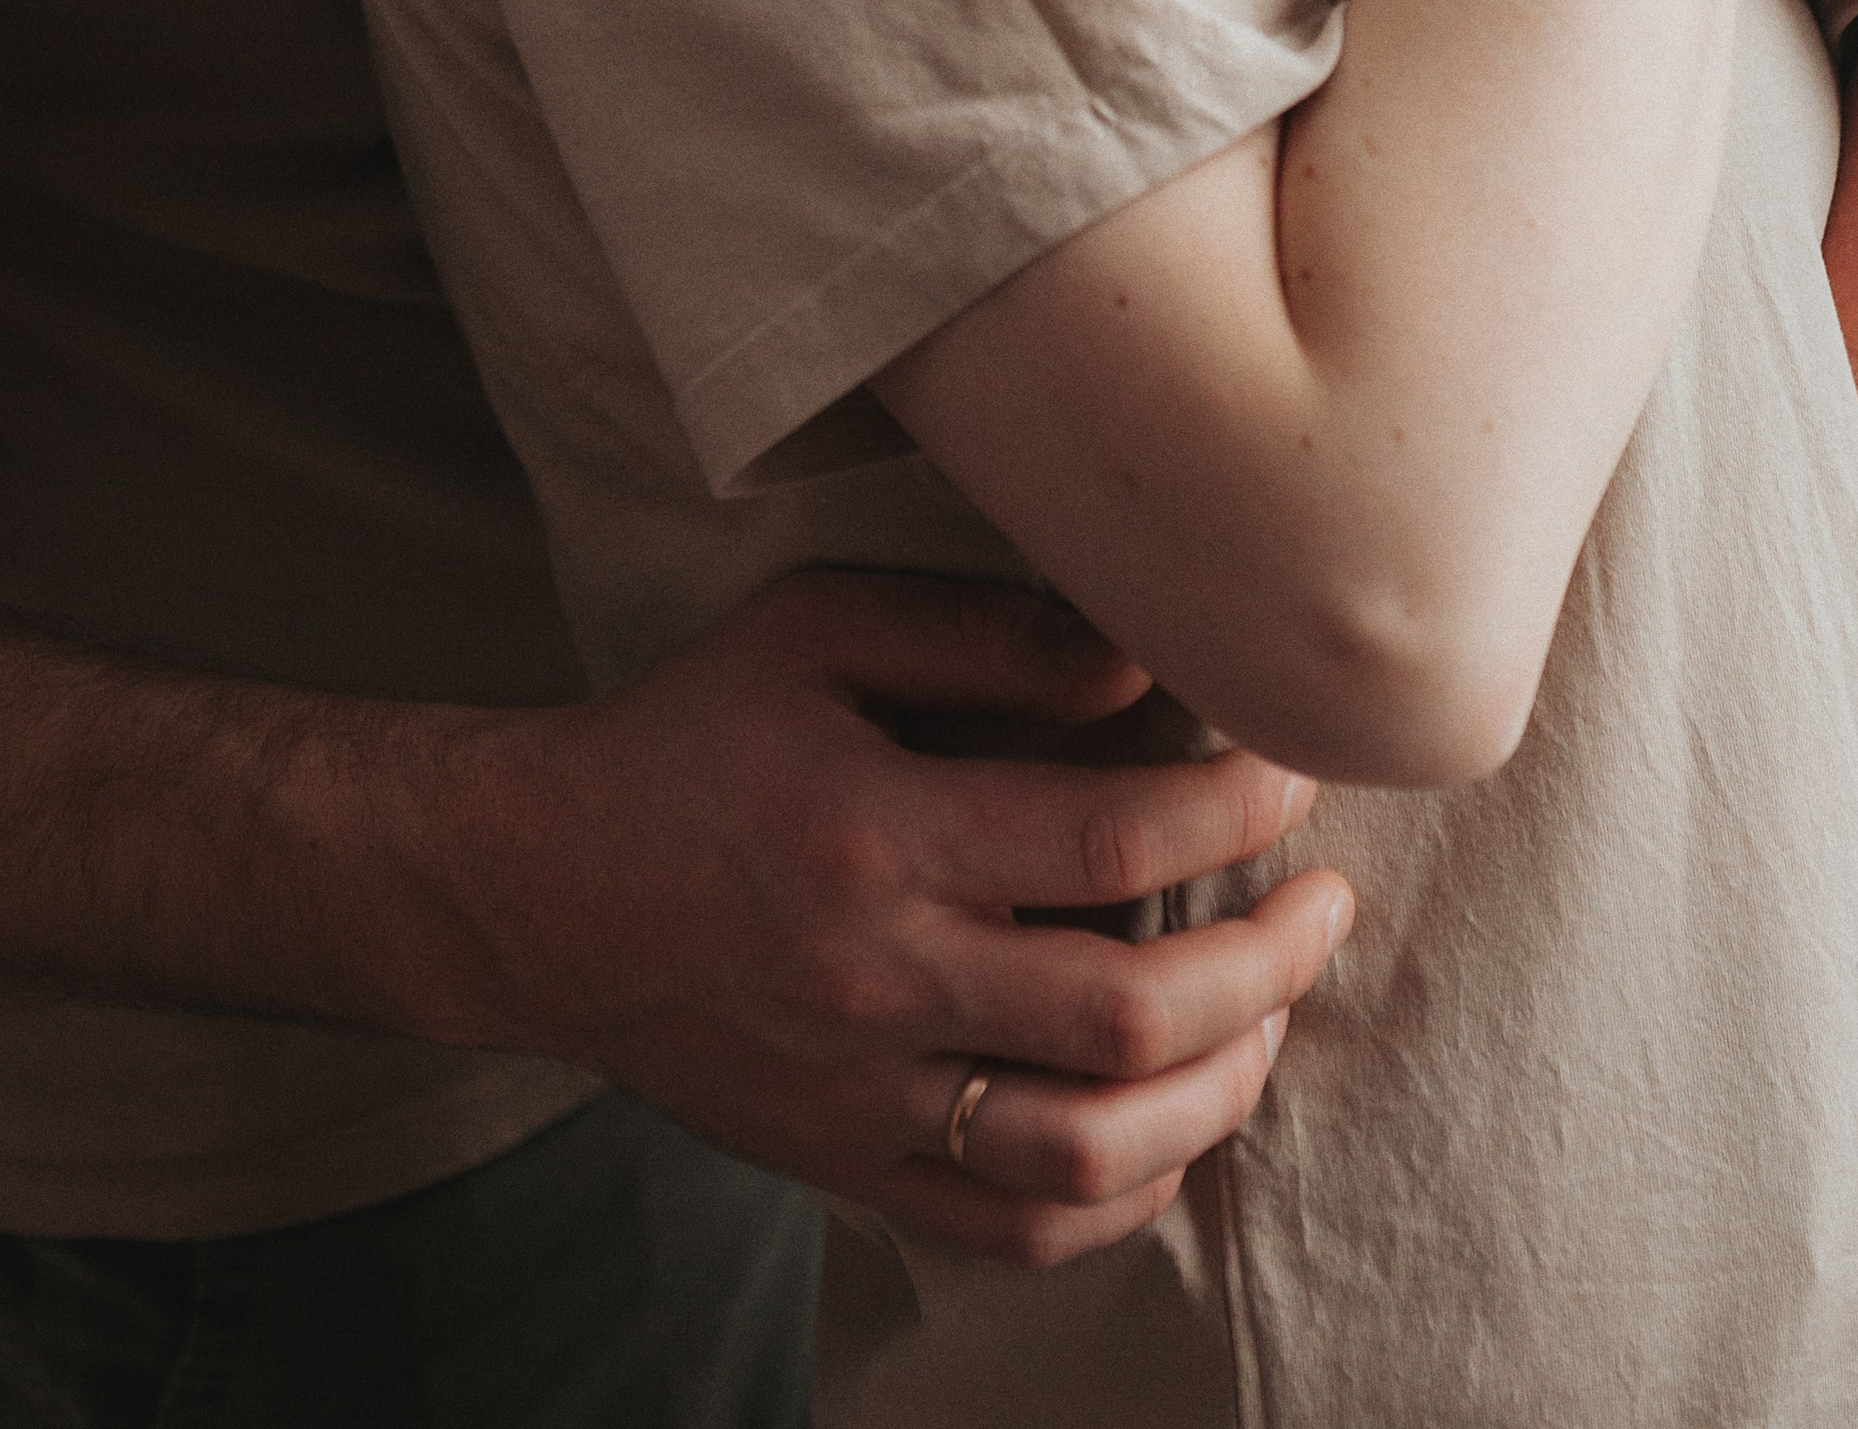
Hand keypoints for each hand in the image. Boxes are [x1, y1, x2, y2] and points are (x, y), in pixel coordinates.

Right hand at [429, 569, 1351, 1267]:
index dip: (1234, 804)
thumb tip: (1140, 660)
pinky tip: (1177, 1124)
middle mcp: (881, 980)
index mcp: (880, 833)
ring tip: (1271, 1018)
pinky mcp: (848, 1166)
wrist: (534, 891)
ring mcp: (865, 1095)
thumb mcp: (814, 629)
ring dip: (1218, 1091)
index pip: (1110, 838)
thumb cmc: (688, 736)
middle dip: (1266, 963)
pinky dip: (1123, 1195)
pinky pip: (1014, 1226)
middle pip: (1128, 1015)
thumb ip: (981, 634)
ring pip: (1088, 1149)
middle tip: (1323, 904)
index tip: (1294, 772)